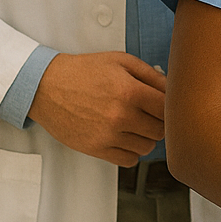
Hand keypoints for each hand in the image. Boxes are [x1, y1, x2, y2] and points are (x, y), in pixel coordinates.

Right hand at [28, 51, 165, 166]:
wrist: (46, 86)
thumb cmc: (83, 71)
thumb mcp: (122, 61)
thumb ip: (152, 75)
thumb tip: (174, 88)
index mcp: (130, 91)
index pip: (168, 109)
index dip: (171, 106)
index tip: (165, 104)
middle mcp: (120, 116)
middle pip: (160, 130)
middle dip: (160, 121)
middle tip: (150, 113)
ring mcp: (107, 135)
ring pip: (147, 147)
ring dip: (146, 137)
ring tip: (136, 123)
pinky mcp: (95, 149)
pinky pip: (128, 160)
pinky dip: (132, 151)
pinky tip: (125, 136)